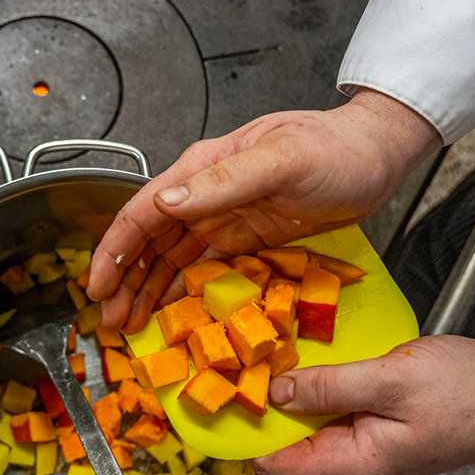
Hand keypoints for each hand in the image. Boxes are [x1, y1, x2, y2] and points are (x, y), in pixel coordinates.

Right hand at [86, 89, 440, 331]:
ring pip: (171, 259)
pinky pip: (204, 270)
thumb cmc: (336, 148)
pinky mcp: (246, 239)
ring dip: (147, 291)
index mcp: (203, 168)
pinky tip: (170, 314)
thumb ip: (225, 180)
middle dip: (123, 280)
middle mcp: (205, 194)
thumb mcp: (283, 159)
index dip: (114, 251)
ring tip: (128, 325)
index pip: (144, 212)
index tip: (97, 287)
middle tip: (109, 322)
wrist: (377, 155)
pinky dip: (183, 292)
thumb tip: (168, 201)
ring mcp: (224, 217)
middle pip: (149, 241)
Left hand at [255, 336, 474, 474]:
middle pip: (287, 444)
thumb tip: (275, 392)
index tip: (223, 393)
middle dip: (262, 408)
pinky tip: (310, 359)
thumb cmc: (470, 393)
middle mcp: (355, 464)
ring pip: (309, 425)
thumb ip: (328, 387)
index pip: (275, 465)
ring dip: (290, 393)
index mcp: (353, 464)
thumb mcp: (390, 379)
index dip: (245, 433)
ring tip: (267, 353)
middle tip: (240, 360)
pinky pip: (334, 411)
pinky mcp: (380, 425)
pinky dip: (318, 388)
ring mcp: (368, 445)